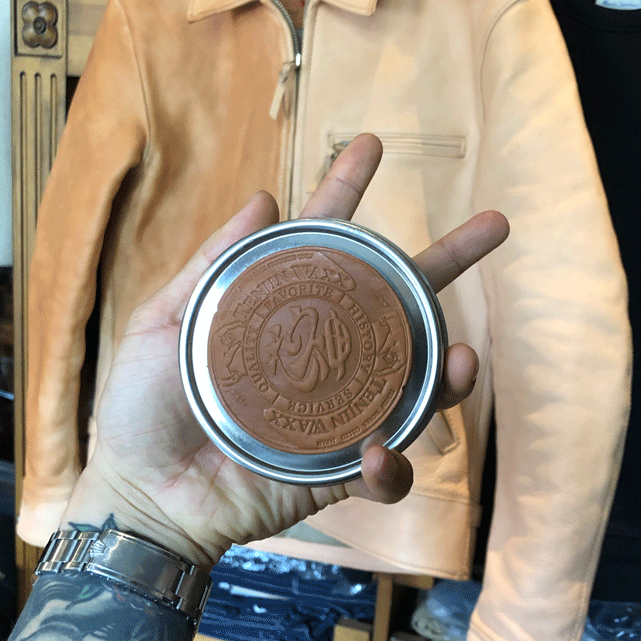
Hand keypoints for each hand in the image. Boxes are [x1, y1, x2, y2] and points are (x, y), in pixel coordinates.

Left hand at [61, 134, 508, 569]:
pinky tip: (376, 456)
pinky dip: (392, 465)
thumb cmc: (144, 409)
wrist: (144, 495)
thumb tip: (265, 197)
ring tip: (464, 360)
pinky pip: (388, 469)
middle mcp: (324, 355)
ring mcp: (340, 411)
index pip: (324, 244)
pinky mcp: (341, 469)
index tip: (371, 145)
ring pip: (417, 384)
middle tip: (496, 225)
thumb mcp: (165, 325)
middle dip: (448, 260)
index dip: (347, 192)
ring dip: (450, 372)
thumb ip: (211, 266)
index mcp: (283, 315)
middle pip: (396, 302)